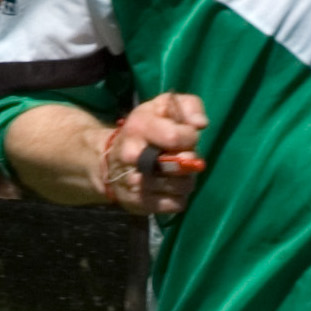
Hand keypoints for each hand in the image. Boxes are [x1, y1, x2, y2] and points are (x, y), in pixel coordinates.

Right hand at [97, 91, 208, 216]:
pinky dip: (179, 196)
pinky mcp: (139, 204)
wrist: (110, 159)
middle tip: (182, 157)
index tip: (187, 137)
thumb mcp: (164, 106)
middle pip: (178, 166)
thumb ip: (189, 106)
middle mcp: (132, 156)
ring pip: (181, 186)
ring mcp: (134, 183)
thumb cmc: (145, 129)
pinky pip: (176, 204)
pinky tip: (170, 186)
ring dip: (187, 179)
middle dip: (188, 161)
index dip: (190, 138)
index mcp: (138, 128)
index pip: (176, 137)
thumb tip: (201, 124)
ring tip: (177, 172)